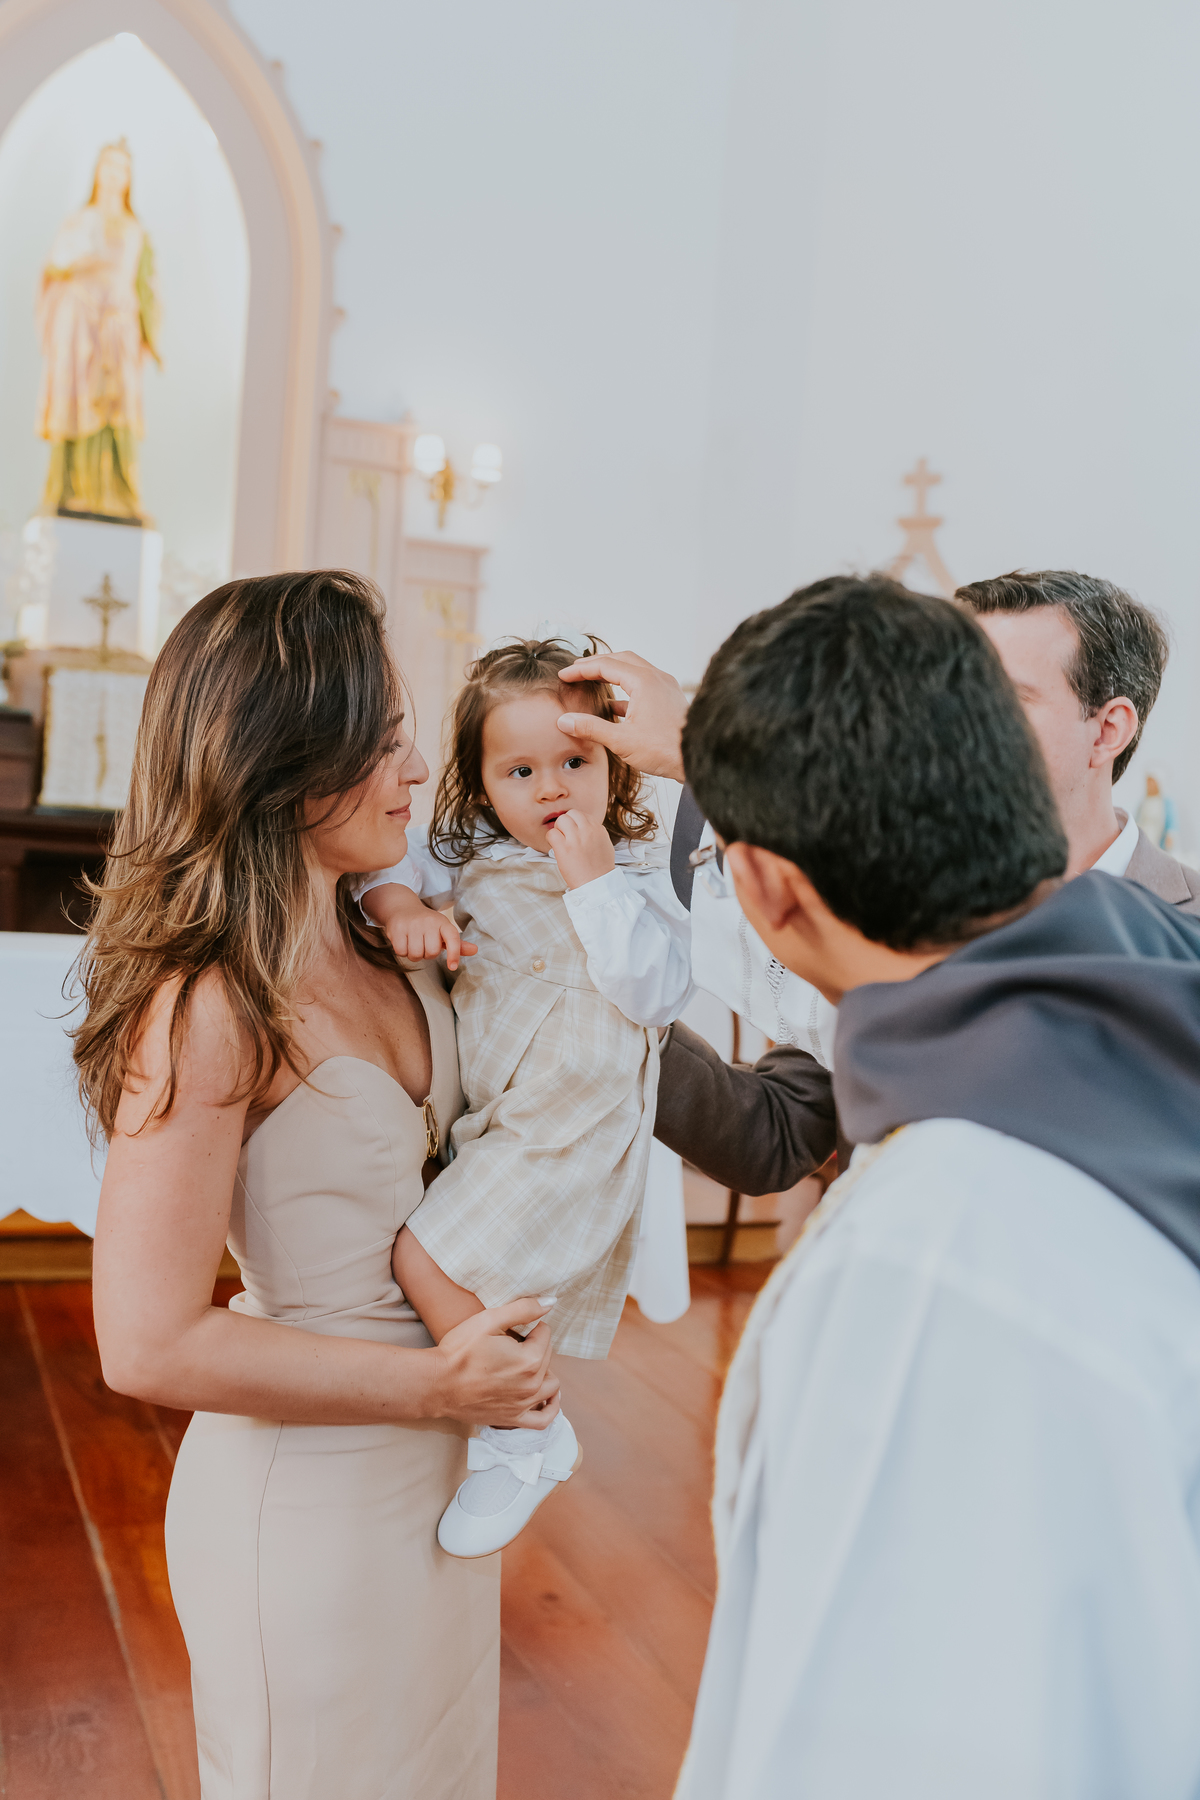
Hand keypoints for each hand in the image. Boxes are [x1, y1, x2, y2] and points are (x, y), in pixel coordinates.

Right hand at [364, 883, 476, 970]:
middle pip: (432, 952)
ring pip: (416, 955)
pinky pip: (401, 952)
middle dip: (427, 954)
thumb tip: (475, 950)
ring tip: (414, 943)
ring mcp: (412, 924)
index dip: (454, 954)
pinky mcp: (397, 928)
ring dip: (414, 955)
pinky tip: (404, 942)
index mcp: (443, 922)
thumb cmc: (426, 924)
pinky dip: (402, 952)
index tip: (453, 967)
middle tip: (424, 944)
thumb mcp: (443, 931)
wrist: (402, 908)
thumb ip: (457, 944)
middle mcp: (429, 921)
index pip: (453, 938)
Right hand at [433, 1299, 560, 1428]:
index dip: (531, 1326)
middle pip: (548, 1357)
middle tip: (513, 1342)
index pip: (545, 1333)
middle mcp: (532, 1384)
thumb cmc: (459, 1351)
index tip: (514, 1328)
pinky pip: (543, 1419)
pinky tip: (549, 1398)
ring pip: (551, 1385)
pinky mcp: (512, 1418)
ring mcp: (523, 1404)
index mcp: (530, 1359)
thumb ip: (523, 1309)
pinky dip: (551, 1408)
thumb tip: (550, 1302)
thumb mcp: (489, 1320)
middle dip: (535, 1346)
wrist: (436, 1383)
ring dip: (545, 1371)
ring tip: (529, 1363)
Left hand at [546, 809, 615, 889]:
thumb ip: (595, 832)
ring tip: (561, 841)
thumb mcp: (605, 844)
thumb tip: (584, 825)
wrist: (597, 884)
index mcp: (598, 829)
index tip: (574, 831)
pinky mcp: (564, 848)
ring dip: (559, 829)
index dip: (576, 822)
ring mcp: (575, 839)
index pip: (583, 815)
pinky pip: (552, 833)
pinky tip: (556, 847)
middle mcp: (588, 831)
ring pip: (561, 820)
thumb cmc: (601, 868)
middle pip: (572, 813)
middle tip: (566, 835)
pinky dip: (551, 839)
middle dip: (567, 822)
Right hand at [558, 650, 687, 781]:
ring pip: (633, 670)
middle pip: (621, 659)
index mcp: (643, 681)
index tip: (564, 676)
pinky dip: (625, 689)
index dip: (581, 670)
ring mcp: (665, 687)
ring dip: (612, 673)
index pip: (606, 665)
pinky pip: (643, 685)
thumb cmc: (664, 750)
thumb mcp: (621, 740)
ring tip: (592, 681)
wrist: (697, 759)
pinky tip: (612, 705)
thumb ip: (591, 728)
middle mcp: (656, 678)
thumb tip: (564, 720)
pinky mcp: (669, 699)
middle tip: (576, 670)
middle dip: (596, 663)